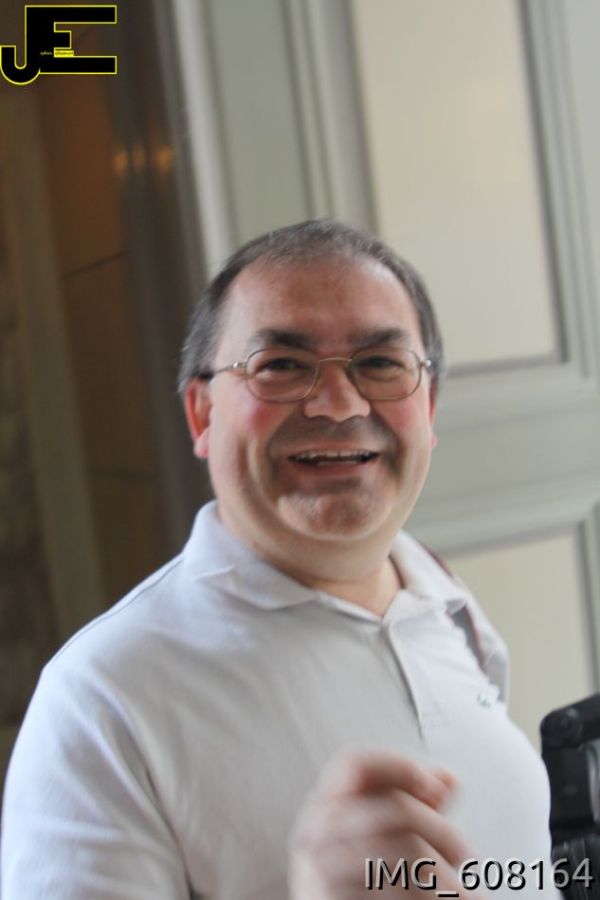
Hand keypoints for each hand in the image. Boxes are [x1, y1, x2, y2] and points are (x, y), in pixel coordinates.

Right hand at [288, 750, 484, 899]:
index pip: (355, 763)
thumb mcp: (383, 833)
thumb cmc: (362, 882)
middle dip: (439, 829)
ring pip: (403, 852)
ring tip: (453, 886)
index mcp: (323, 804)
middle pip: (394, 809)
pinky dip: (425, 896)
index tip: (437, 786)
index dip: (399, 767)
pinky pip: (395, 891)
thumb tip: (446, 779)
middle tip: (463, 852)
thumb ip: (411, 803)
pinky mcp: (335, 899)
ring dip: (439, 872)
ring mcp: (322, 870)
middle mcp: (315, 832)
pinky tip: (430, 899)